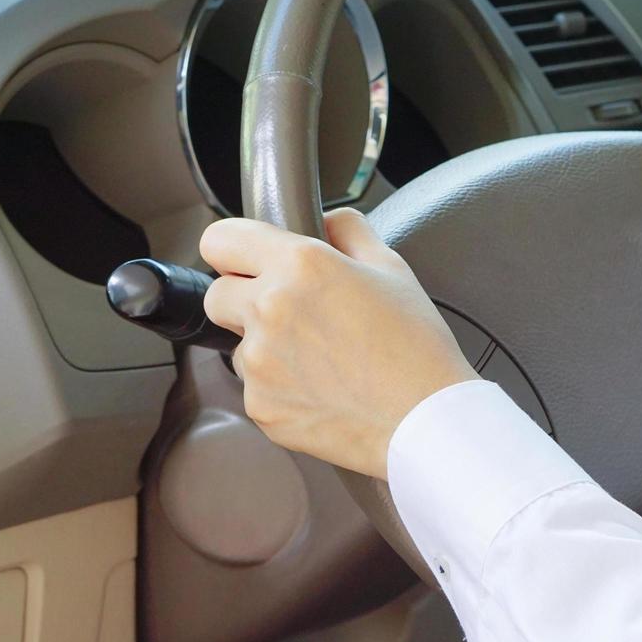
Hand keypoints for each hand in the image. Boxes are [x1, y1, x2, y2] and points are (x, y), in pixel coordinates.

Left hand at [200, 208, 478, 478]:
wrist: (424, 420)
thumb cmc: (416, 348)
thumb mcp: (393, 269)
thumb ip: (348, 230)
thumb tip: (325, 222)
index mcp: (300, 266)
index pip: (219, 239)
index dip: (234, 248)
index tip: (247, 260)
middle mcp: (269, 309)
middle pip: (217, 294)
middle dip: (244, 298)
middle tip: (292, 312)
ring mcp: (260, 363)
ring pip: (238, 344)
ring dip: (264, 346)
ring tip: (320, 357)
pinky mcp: (260, 406)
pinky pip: (255, 387)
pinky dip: (280, 386)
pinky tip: (322, 387)